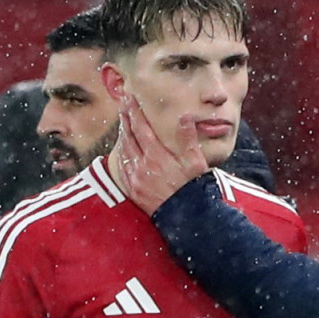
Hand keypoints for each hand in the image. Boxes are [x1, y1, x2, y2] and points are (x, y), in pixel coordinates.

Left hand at [117, 95, 209, 215]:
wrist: (186, 218)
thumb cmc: (194, 189)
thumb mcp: (196, 162)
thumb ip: (188, 138)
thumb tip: (184, 117)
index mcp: (157, 156)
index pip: (141, 128)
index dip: (134, 112)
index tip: (129, 99)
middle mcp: (142, 166)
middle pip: (129, 137)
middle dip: (125, 120)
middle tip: (122, 107)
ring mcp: (136, 179)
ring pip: (124, 152)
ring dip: (122, 136)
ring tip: (123, 125)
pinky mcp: (134, 191)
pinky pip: (123, 169)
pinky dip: (122, 156)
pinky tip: (123, 153)